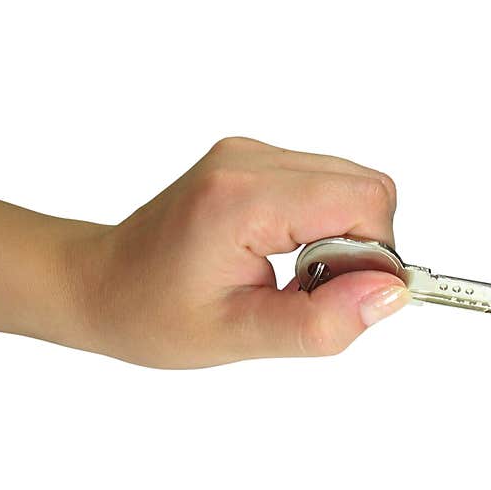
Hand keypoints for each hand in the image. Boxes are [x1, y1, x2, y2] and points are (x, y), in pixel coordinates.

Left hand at [79, 137, 409, 367]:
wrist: (99, 284)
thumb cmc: (150, 314)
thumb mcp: (236, 336)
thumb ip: (318, 321)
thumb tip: (391, 294)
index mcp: (241, 198)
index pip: (364, 203)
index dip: (371, 260)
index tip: (331, 300)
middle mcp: (247, 159)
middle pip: (365, 187)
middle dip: (356, 250)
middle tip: (303, 292)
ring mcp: (248, 153)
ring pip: (348, 185)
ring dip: (337, 239)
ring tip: (285, 278)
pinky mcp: (250, 161)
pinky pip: (321, 185)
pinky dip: (318, 226)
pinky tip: (278, 257)